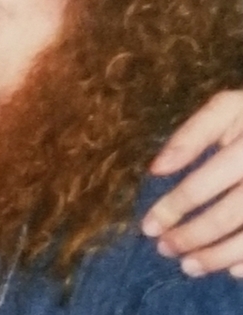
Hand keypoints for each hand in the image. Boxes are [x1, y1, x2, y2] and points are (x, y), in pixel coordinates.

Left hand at [141, 90, 242, 276]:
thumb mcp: (226, 109)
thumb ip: (191, 135)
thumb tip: (156, 169)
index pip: (204, 182)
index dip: (175, 206)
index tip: (148, 225)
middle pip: (228, 214)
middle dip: (192, 236)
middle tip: (164, 248)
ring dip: (217, 257)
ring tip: (188, 266)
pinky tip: (231, 271)